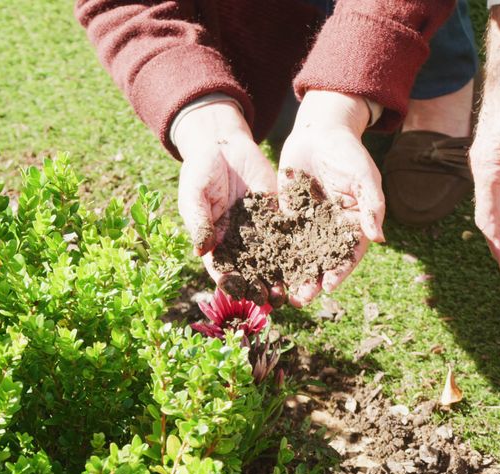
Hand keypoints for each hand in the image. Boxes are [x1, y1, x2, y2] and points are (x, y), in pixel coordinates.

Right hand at [174, 100, 279, 298]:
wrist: (224, 146)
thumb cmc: (200, 170)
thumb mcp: (195, 194)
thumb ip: (199, 222)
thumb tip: (200, 250)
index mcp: (215, 240)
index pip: (222, 267)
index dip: (229, 282)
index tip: (237, 293)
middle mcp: (239, 240)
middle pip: (250, 270)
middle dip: (259, 286)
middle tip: (269, 301)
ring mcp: (259, 229)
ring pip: (271, 258)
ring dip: (279, 275)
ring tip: (288, 291)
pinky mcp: (276, 215)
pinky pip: (286, 235)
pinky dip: (295, 250)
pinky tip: (304, 263)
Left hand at [277, 90, 383, 305]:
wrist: (320, 132)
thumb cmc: (348, 152)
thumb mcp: (364, 176)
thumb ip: (372, 205)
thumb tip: (379, 237)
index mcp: (355, 224)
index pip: (349, 254)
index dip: (340, 271)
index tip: (329, 286)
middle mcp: (333, 229)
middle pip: (324, 261)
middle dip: (313, 281)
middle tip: (300, 299)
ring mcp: (310, 224)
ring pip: (301, 254)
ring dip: (292, 274)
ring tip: (282, 293)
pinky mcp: (289, 215)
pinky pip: (281, 237)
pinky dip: (273, 253)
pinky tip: (262, 266)